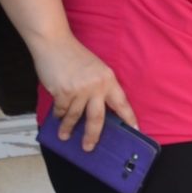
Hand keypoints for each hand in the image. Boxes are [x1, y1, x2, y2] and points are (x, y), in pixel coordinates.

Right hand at [36, 36, 137, 151]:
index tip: (136, 130)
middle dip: (93, 135)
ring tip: (65, 136)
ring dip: (68, 128)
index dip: (129, 118)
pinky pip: (61, 110)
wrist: (55, 44)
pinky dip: (58, 115)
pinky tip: (56, 118)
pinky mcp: (63, 92)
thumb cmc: (75, 57)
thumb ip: (100, 87)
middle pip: (97, 118)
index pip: (122, 103)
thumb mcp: (96, 69)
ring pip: (75, 116)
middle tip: (89, 148)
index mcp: (109, 80)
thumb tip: (98, 108)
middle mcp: (97, 87)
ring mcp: (79, 90)